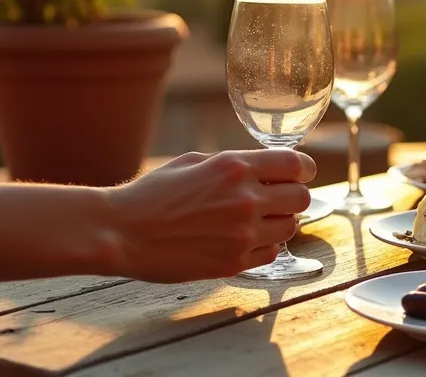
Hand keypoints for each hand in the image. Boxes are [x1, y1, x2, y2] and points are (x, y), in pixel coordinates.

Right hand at [103, 148, 315, 282]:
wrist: (122, 232)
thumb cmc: (153, 194)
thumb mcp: (194, 162)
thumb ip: (235, 164)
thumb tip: (266, 169)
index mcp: (235, 168)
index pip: (296, 165)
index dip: (303, 169)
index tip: (299, 173)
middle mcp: (245, 200)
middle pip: (301, 198)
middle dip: (292, 196)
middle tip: (277, 199)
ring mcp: (242, 234)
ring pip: (291, 227)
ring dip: (280, 222)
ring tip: (258, 220)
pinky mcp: (234, 262)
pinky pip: (272, 252)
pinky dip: (265, 245)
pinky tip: (245, 239)